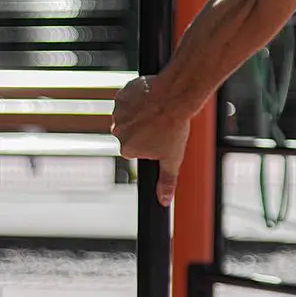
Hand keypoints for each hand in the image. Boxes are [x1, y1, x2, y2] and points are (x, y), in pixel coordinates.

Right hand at [111, 76, 189, 206]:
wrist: (175, 97)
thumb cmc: (174, 126)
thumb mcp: (172, 157)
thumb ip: (166, 180)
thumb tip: (163, 200)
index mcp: (127, 149)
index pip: (135, 147)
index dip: (149, 140)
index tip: (159, 133)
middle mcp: (118, 132)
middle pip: (130, 131)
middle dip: (143, 126)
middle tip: (159, 120)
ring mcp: (118, 113)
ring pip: (128, 114)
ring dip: (140, 111)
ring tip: (157, 108)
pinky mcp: (121, 95)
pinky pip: (127, 98)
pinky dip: (137, 97)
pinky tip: (150, 97)